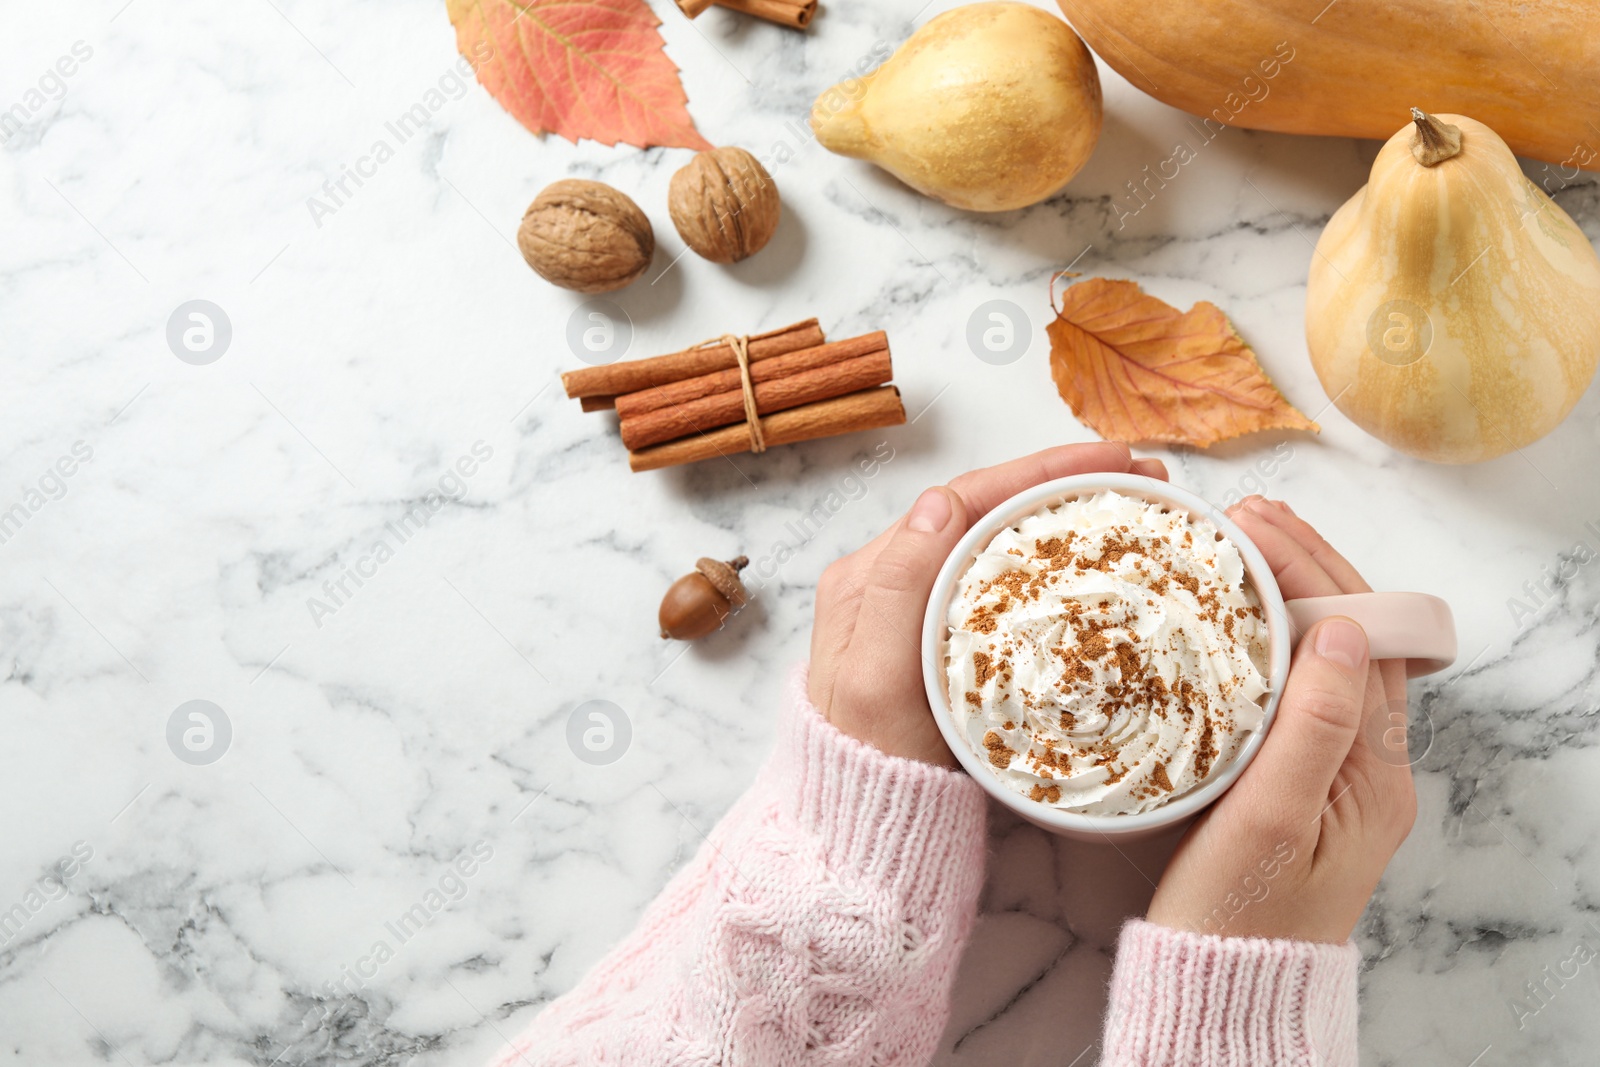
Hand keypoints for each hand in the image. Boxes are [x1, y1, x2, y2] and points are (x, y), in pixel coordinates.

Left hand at [808, 442, 1167, 766]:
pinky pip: (1008, 587)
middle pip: (989, 510)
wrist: (864, 830)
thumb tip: (941, 500)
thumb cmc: (867, 762)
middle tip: (1146, 477)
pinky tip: (1099, 569)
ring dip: (1066, 518)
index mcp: (871, 576)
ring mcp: (924, 613)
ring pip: (1002, 543)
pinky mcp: (952, 646)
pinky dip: (1056, 567)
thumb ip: (898, 589)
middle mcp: (896, 582)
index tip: (1111, 461)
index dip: (1040, 472)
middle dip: (1066, 484)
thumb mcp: (875, 679)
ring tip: (1137, 506)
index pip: (965, 499)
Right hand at [1146, 497, 1416, 942]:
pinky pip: (1294, 690)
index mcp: (1372, 772)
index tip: (1257, 522)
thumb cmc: (1237, 917)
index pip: (1361, 638)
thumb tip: (1336, 627)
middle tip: (1244, 515)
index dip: (1315, 568)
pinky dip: (1267, 639)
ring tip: (1238, 547)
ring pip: (1323, 659)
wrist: (1216, 989)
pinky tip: (1229, 622)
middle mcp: (1364, 768)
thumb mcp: (1272, 821)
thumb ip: (1311, 725)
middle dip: (1306, 566)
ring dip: (1288, 595)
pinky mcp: (1291, 784)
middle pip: (1352, 639)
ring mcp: (1330, 776)